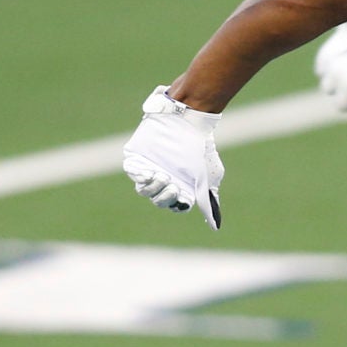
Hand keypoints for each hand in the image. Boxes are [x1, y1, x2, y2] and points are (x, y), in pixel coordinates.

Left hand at [122, 87, 223, 228]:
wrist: (188, 121)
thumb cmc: (199, 148)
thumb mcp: (208, 176)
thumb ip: (207, 201)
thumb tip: (214, 225)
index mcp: (180, 185)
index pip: (173, 205)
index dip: (175, 203)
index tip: (181, 196)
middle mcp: (164, 179)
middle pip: (157, 200)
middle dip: (164, 196)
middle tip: (172, 184)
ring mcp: (150, 168)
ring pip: (143, 190)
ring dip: (152, 188)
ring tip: (161, 176)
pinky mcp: (137, 156)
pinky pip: (132, 172)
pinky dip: (139, 176)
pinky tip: (149, 172)